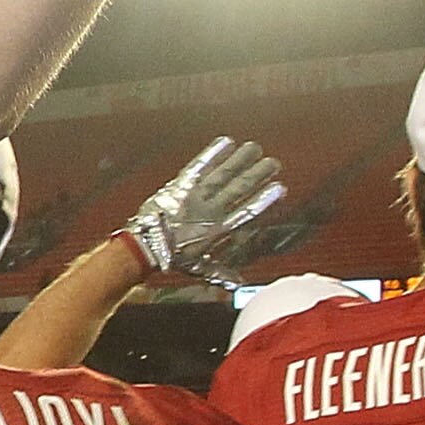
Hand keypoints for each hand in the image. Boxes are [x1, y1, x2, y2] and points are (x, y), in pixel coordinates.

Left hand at [120, 136, 286, 284]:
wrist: (144, 246)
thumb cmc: (171, 257)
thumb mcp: (199, 267)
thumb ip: (221, 271)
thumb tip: (238, 281)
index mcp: (218, 228)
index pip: (247, 211)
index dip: (264, 200)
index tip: (280, 188)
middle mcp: (210, 208)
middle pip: (238, 188)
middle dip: (257, 174)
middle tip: (274, 162)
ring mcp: (195, 194)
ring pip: (222, 174)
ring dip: (239, 160)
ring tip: (255, 148)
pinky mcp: (180, 185)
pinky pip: (199, 166)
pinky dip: (212, 154)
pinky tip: (226, 142)